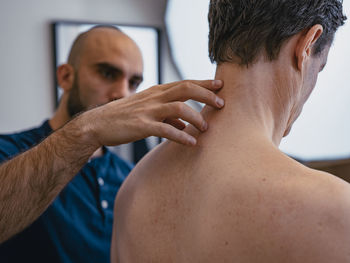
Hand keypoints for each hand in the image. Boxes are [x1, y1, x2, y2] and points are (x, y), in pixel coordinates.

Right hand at [81, 79, 223, 146]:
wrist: (98, 124)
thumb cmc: (124, 117)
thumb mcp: (147, 110)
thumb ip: (167, 114)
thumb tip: (185, 123)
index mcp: (156, 92)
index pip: (184, 83)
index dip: (203, 84)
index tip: (220, 86)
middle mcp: (154, 97)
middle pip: (186, 89)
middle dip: (206, 95)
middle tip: (222, 103)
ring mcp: (148, 111)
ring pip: (179, 108)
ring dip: (196, 118)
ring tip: (205, 128)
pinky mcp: (142, 126)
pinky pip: (166, 130)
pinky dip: (181, 136)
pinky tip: (191, 143)